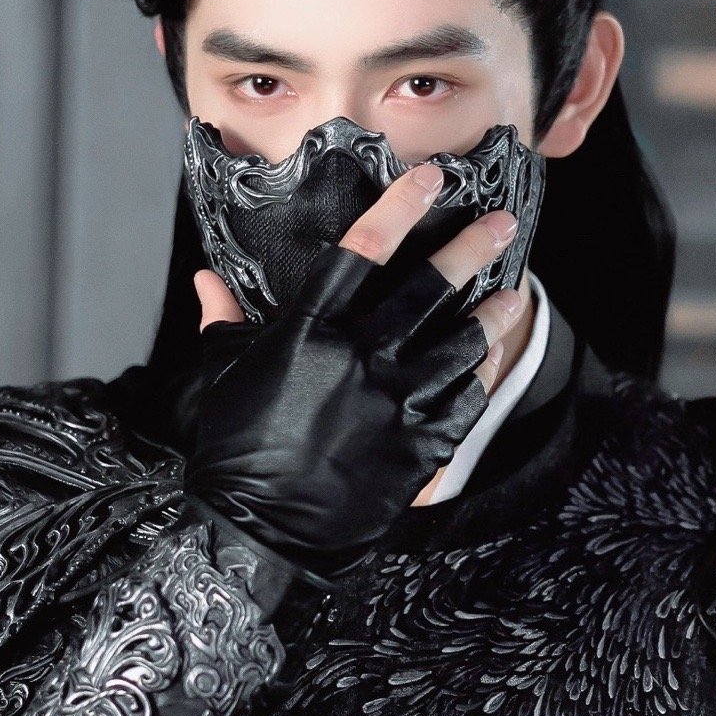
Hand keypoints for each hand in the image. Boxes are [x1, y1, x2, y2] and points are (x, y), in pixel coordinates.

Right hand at [184, 164, 522, 578]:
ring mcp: (397, 402)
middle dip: (472, 248)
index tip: (430, 178)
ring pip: (462, 341)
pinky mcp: (421, 446)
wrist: (261, 537)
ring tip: (509, 290)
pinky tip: (491, 355)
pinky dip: (482, 372)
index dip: (401, 207)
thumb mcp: (226, 377)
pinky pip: (466, 399)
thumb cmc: (237, 453)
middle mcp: (361, 358)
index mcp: (311, 332)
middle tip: (503, 224)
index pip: (365, 250)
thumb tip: (206, 280)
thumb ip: (225, 322)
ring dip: (491, 311)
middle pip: (429, 287)